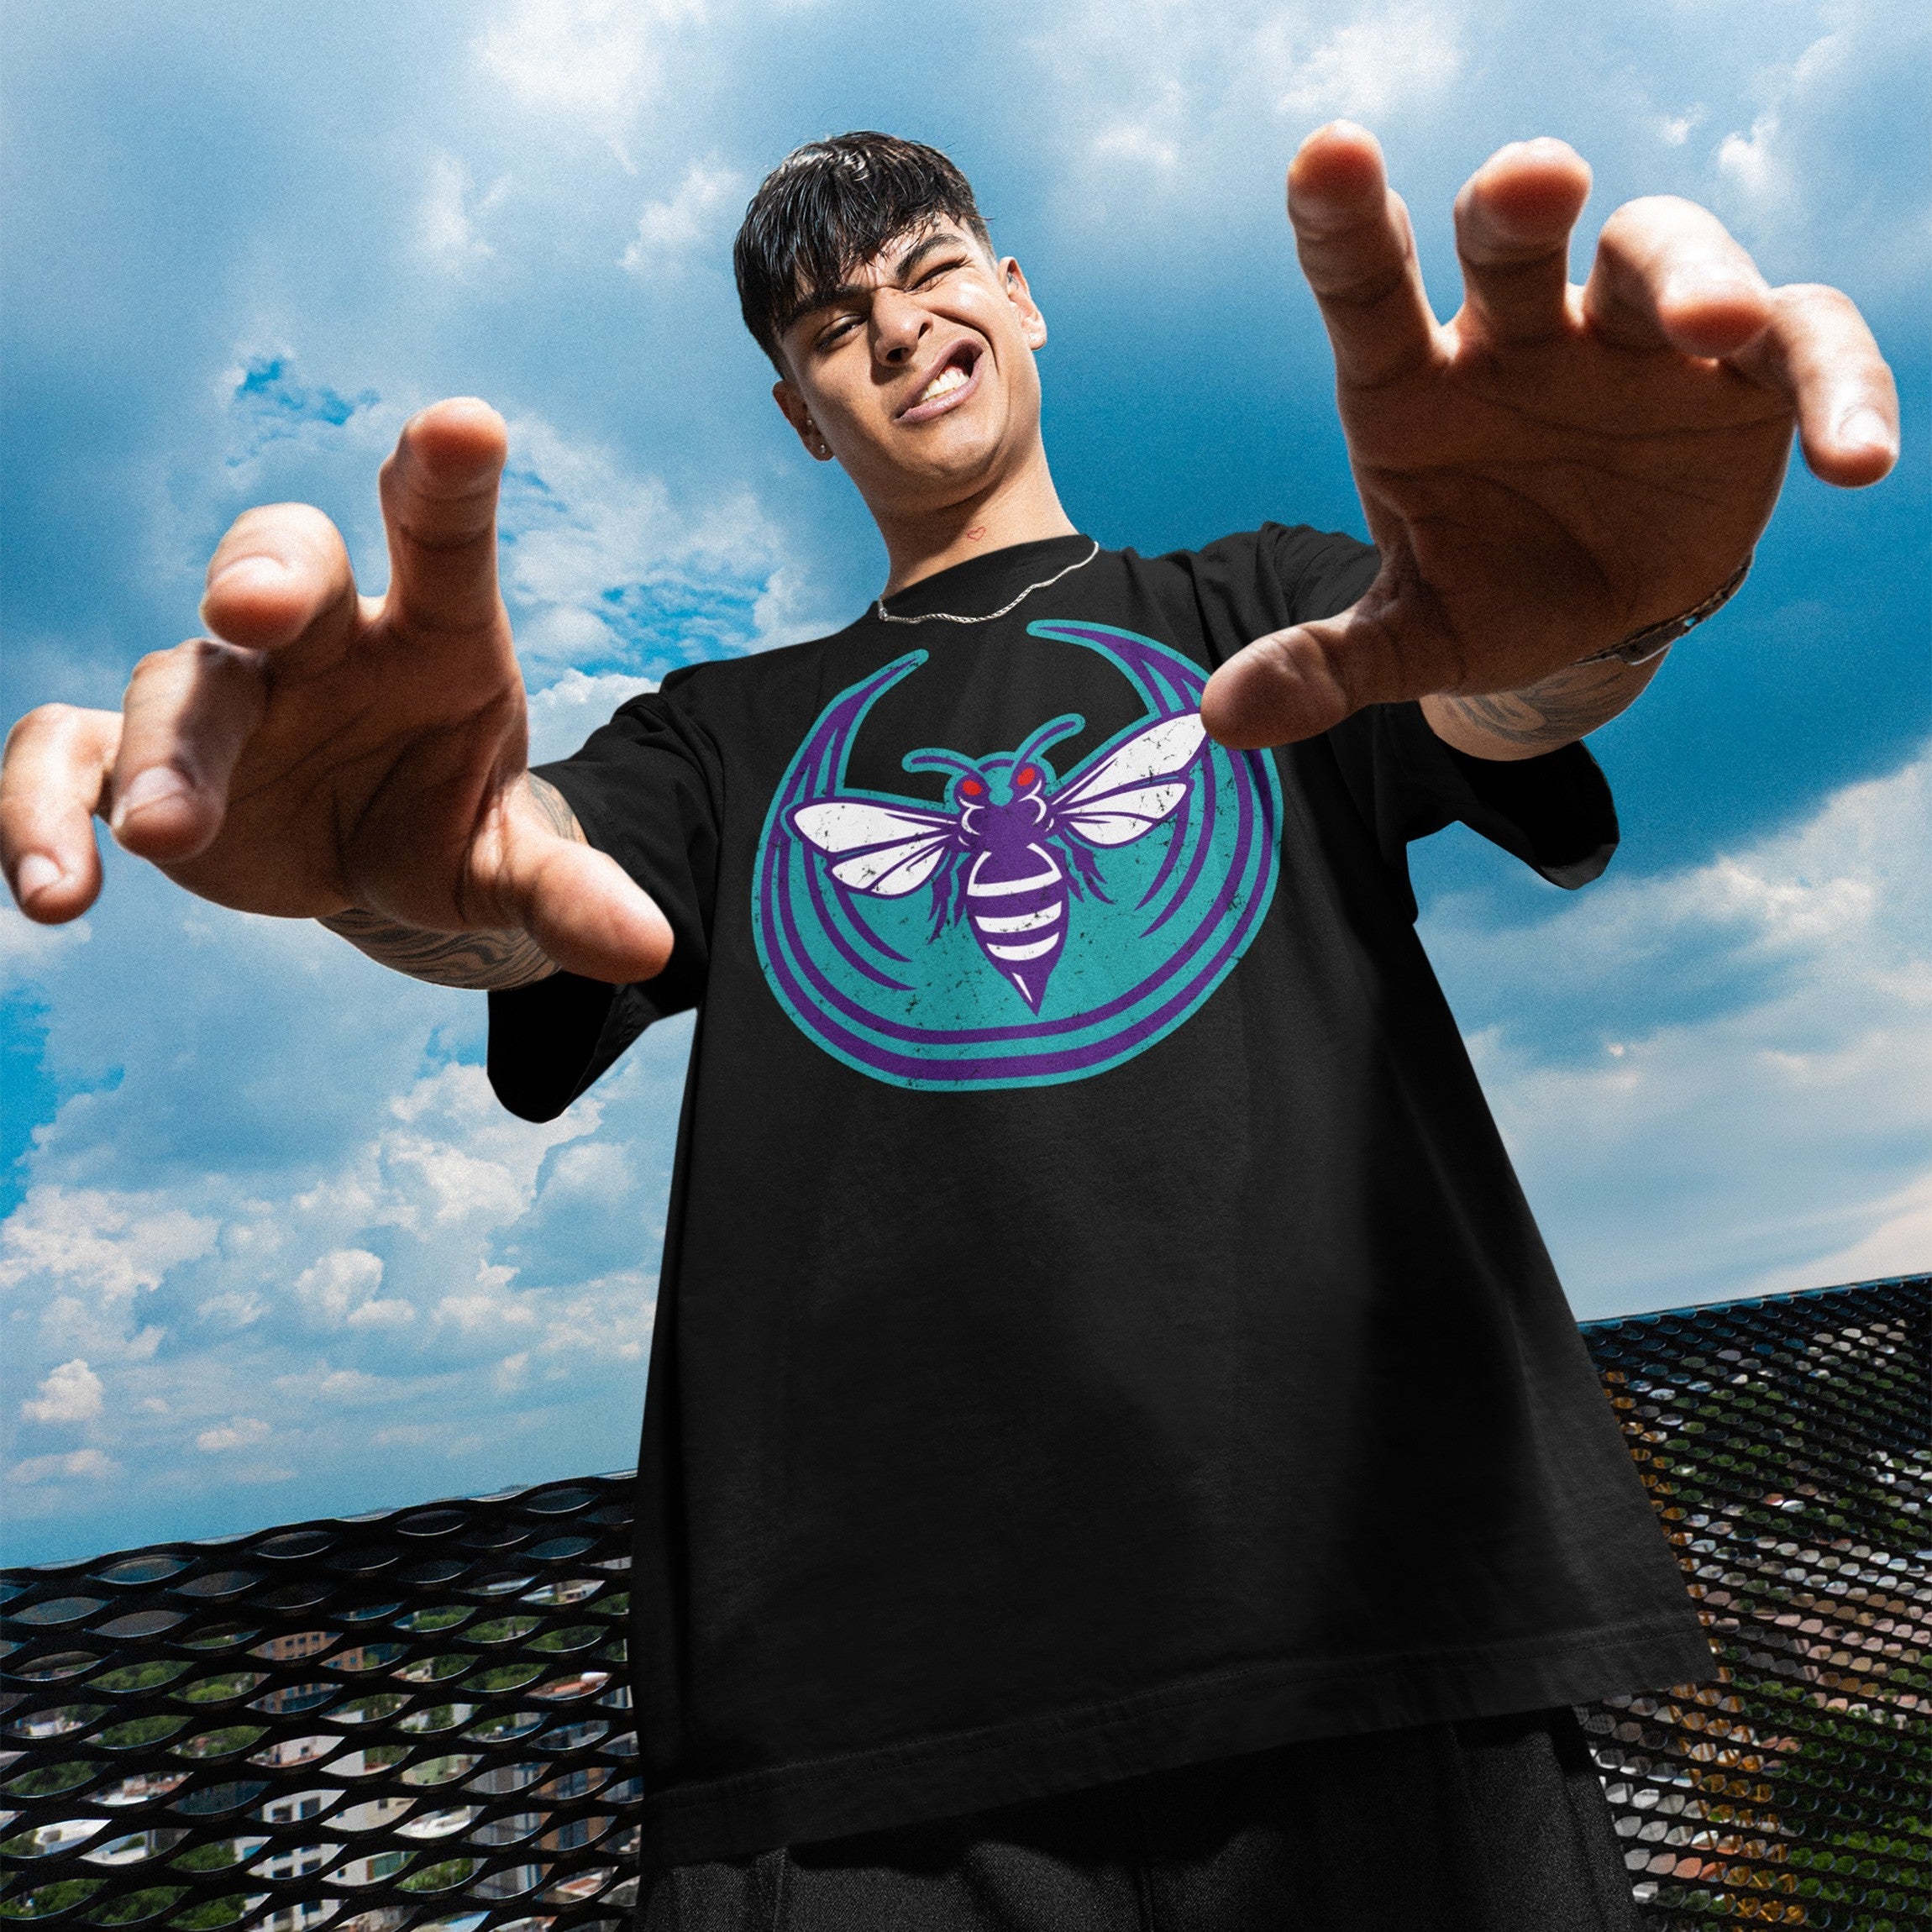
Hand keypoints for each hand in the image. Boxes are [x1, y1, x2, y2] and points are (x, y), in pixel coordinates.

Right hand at [0, 400, 670, 982]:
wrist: (370, 853)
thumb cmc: (448, 818)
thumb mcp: (511, 866)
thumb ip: (569, 891)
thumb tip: (651, 948)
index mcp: (436, 636)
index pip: (443, 537)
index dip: (446, 477)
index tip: (466, 426)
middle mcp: (323, 639)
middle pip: (284, 562)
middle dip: (263, 570)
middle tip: (249, 606)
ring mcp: (227, 688)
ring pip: (176, 682)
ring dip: (165, 754)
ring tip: (166, 836)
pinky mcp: (141, 756)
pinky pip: (67, 753)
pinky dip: (42, 809)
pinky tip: (54, 894)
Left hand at [1200, 124, 1899, 748]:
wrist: (1592, 616)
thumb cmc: (1484, 588)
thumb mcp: (1411, 636)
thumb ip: (1327, 665)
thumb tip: (1224, 721)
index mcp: (1415, 384)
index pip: (1367, 287)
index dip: (1345, 220)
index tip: (1328, 153)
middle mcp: (1522, 335)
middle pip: (1518, 241)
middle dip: (1524, 203)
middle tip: (1535, 183)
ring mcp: (1635, 342)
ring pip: (1663, 258)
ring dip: (1693, 278)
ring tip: (1714, 332)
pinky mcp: (1746, 374)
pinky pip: (1804, 344)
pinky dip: (1835, 388)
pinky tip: (1855, 461)